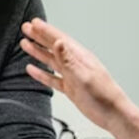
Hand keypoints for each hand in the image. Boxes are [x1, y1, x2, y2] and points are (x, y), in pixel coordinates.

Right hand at [20, 19, 138, 138]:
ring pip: (51, 61)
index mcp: (80, 58)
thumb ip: (69, 60)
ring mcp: (72, 76)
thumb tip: (59, 42)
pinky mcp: (70, 88)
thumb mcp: (83, 76)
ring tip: (25, 44)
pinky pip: (52, 78)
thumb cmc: (104, 96)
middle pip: (53, 47)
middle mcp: (75, 64)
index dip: (45, 30)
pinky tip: (33, 70)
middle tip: (26, 28)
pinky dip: (41, 73)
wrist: (113, 115)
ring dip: (38, 52)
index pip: (59, 40)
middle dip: (39, 37)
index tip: (33, 23)